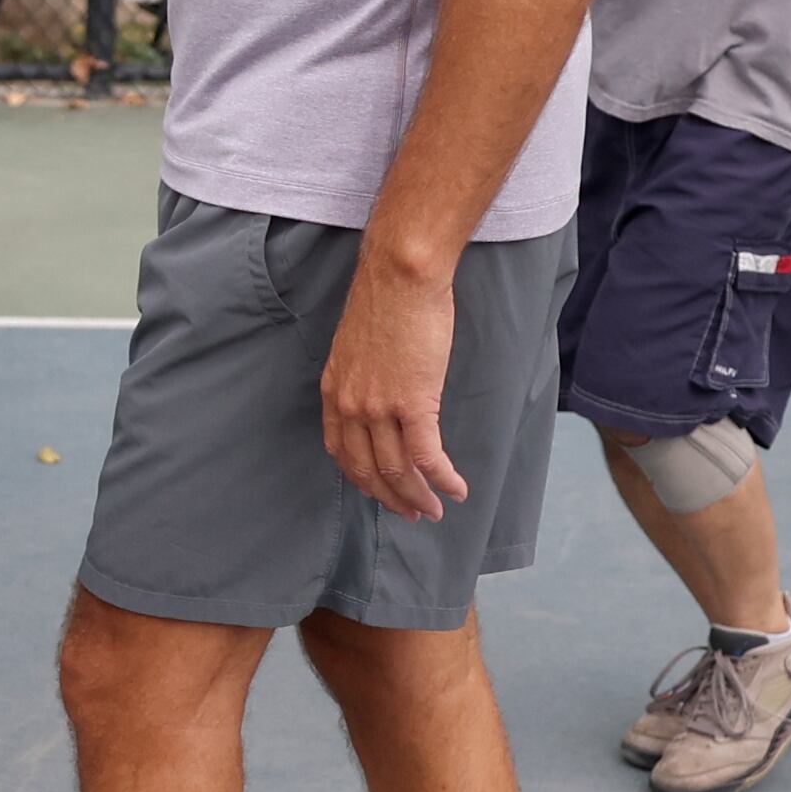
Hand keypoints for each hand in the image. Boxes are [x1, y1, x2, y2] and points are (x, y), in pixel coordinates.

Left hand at [321, 251, 469, 522]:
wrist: (400, 276)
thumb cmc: (386, 302)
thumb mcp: (360, 347)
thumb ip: (364, 378)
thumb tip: (384, 397)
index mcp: (334, 392)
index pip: (341, 453)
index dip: (363, 481)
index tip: (382, 493)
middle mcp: (350, 406)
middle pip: (367, 470)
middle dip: (391, 498)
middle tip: (412, 514)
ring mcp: (378, 406)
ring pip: (397, 470)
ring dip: (418, 496)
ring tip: (435, 510)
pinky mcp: (412, 402)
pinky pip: (426, 456)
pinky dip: (442, 479)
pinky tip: (456, 489)